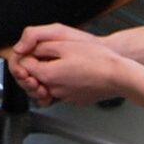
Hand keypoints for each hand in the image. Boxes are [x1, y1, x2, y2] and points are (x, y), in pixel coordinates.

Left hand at [12, 32, 133, 106]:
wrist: (119, 75)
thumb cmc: (97, 59)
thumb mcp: (64, 43)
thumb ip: (41, 47)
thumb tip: (28, 50)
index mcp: (48, 74)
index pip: (24, 67)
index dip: (26, 55)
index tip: (33, 48)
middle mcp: (54, 89)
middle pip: (33, 79)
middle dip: (33, 67)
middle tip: (42, 55)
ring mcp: (65, 97)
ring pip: (47, 87)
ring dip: (47, 76)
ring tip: (57, 63)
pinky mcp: (76, 99)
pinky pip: (62, 92)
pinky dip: (62, 83)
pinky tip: (71, 72)